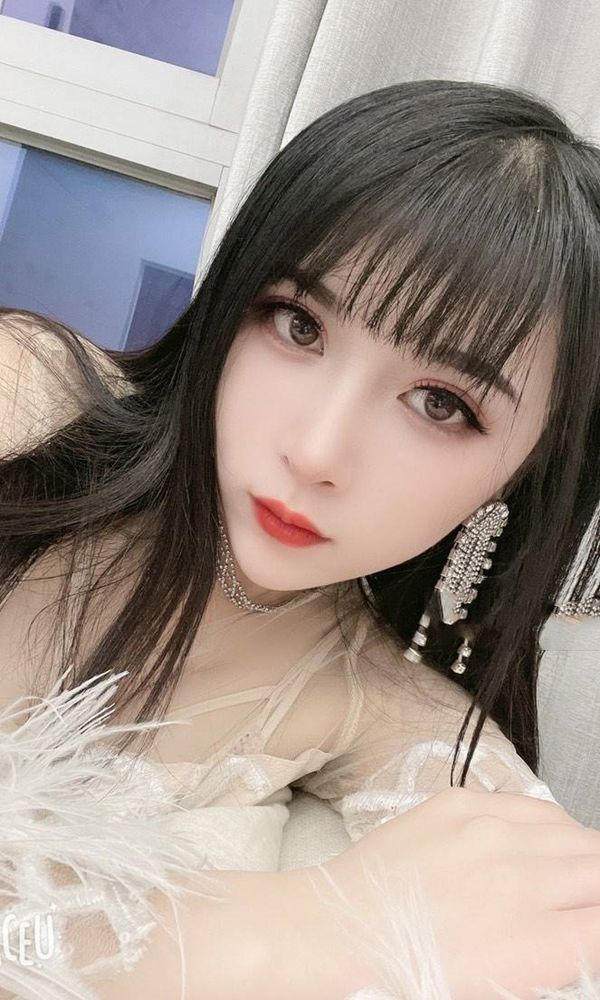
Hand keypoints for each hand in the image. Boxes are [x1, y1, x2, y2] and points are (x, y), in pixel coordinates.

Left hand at [315, 787, 599, 999]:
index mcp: (536, 943)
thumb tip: (583, 926)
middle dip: (598, 887)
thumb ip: (555, 957)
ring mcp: (490, 831)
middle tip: (586, 899)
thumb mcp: (501, 984)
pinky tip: (533, 844)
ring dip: (580, 854)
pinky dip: (543, 826)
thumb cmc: (415, 972)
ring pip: (574, 831)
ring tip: (570, 872)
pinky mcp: (461, 802)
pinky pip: (530, 805)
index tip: (592, 918)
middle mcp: (521, 878)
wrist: (340, 930)